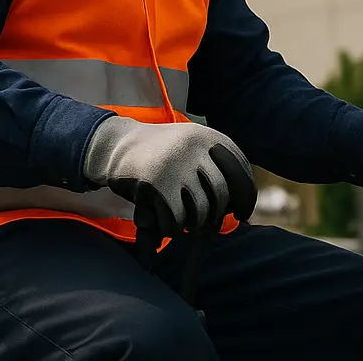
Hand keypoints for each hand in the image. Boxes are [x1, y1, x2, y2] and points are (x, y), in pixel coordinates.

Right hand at [83, 116, 257, 238]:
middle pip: (222, 193)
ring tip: (182, 218)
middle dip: (217, 214)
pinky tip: (165, 221)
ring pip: (201, 210)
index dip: (246, 194)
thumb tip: (240, 207)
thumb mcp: (189, 146)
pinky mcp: (158, 184)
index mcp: (207, 135)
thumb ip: (214, 168)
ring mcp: (176, 164)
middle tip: (207, 223)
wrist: (116, 145)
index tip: (242, 213)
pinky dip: (173, 228)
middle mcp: (195, 147)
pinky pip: (177, 220)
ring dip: (193, 223)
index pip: (240, 168)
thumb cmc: (159, 153)